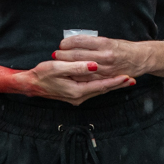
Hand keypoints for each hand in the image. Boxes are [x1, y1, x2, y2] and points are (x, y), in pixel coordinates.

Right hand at [18, 60, 134, 105]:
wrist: (30, 84)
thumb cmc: (42, 74)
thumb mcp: (57, 68)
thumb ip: (76, 67)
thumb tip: (94, 65)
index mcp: (77, 90)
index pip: (101, 86)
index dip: (115, 81)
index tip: (128, 77)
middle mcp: (79, 97)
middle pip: (103, 90)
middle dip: (118, 85)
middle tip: (132, 79)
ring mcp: (77, 97)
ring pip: (99, 91)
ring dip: (112, 85)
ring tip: (125, 80)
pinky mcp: (74, 94)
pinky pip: (93, 90)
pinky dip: (103, 86)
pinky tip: (108, 82)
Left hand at [52, 34, 150, 77]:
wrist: (140, 59)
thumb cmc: (124, 48)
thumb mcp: (109, 40)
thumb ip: (92, 43)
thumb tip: (73, 42)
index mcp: (105, 43)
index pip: (80, 41)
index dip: (68, 42)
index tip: (62, 43)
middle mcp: (105, 56)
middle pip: (78, 55)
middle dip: (64, 55)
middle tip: (56, 54)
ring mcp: (106, 69)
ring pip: (81, 69)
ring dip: (68, 66)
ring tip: (59, 64)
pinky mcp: (106, 79)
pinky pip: (88, 79)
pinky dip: (77, 77)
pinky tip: (69, 75)